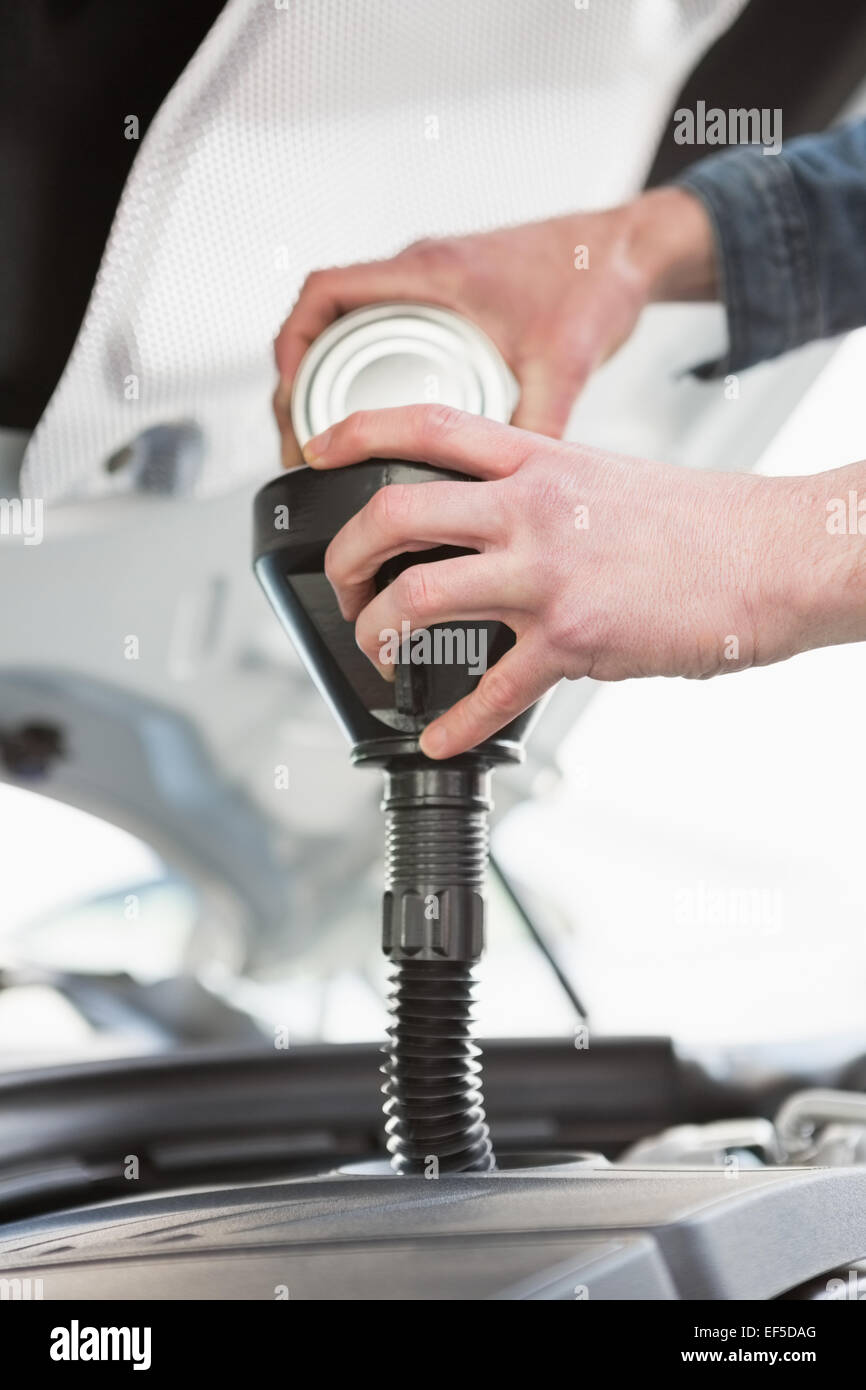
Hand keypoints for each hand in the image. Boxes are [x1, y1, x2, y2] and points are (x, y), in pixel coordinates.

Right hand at [274, 188, 716, 464]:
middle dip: (301, 381)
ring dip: (331, 377)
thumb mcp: (562, 363)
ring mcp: (433, 284)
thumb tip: (512, 491)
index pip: (326, 294)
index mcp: (433, 272)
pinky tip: (379, 416)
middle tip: (304, 442)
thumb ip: (537, 424)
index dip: (291, 347)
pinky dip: (367, 371)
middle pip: (325, 322)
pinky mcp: (449, 300)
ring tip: (328, 438)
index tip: (287, 398)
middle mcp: (423, 273)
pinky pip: (385, 332)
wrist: (630, 252)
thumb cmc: (596, 279)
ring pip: (351, 329)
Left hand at [302, 405, 851, 759]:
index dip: (358, 432)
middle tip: (345, 587)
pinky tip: (440, 740)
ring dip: (380, 636)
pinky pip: (492, 691)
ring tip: (381, 655)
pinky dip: (455, 726)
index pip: (428, 425)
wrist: (769, 556)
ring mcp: (547, 573)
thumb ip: (538, 495)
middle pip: (395, 515)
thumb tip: (490, 524)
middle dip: (346, 558)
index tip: (316, 449)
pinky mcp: (573, 638)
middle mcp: (532, 509)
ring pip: (421, 597)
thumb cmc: (696, 523)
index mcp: (539, 461)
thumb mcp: (604, 480)